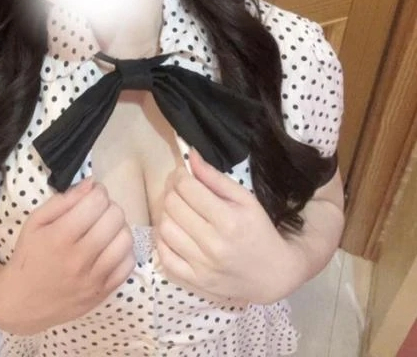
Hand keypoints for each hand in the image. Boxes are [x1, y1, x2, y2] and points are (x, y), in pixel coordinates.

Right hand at [0, 178, 135, 334]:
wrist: (23, 302)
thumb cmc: (29, 256)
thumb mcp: (35, 222)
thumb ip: (63, 200)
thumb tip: (92, 184)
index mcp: (60, 237)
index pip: (97, 202)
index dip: (98, 192)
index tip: (92, 196)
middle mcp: (80, 258)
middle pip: (115, 217)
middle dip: (109, 207)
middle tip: (98, 212)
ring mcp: (94, 278)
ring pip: (126, 239)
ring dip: (118, 228)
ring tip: (106, 229)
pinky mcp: (103, 293)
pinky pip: (129, 264)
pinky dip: (123, 251)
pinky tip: (110, 249)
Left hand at [154, 149, 300, 304]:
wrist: (273, 274)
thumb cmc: (259, 230)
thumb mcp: (245, 199)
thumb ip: (215, 177)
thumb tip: (190, 155)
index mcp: (227, 220)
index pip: (187, 188)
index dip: (180, 175)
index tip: (183, 173)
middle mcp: (212, 244)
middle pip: (172, 205)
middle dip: (171, 190)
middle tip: (178, 187)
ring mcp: (201, 266)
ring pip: (164, 228)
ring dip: (165, 212)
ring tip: (176, 208)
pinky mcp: (194, 282)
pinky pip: (164, 256)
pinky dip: (163, 239)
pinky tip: (174, 230)